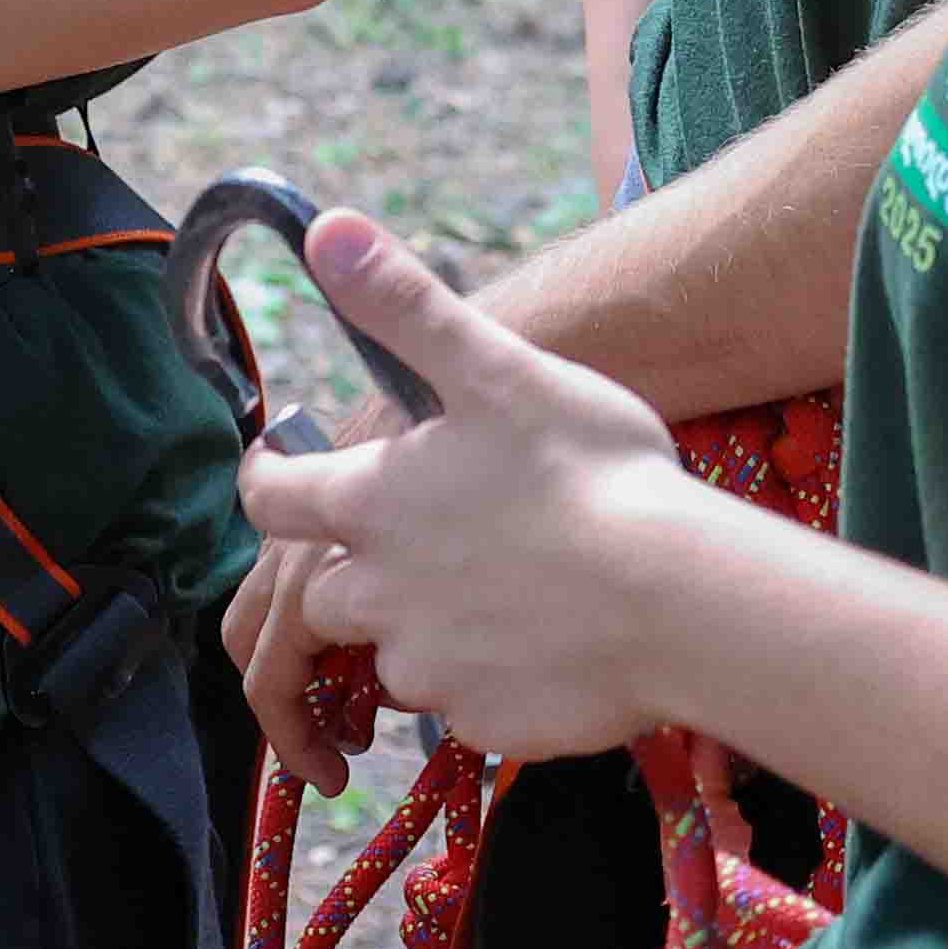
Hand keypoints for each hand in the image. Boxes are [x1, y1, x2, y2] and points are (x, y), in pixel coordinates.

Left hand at [236, 210, 702, 762]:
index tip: (278, 477)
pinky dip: (487, 681)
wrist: (679, 597)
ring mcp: (426, 666)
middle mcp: (377, 592)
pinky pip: (463, 705)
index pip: (270, 499)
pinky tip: (547, 646)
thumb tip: (325, 227)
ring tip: (502, 596)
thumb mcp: (500, 368)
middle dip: (358, 575)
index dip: (268, 484)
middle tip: (426, 551)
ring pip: (394, 657)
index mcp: (371, 502)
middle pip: (324, 593)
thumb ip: (407, 305)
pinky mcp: (479, 721)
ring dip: (424, 632)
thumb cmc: (593, 472)